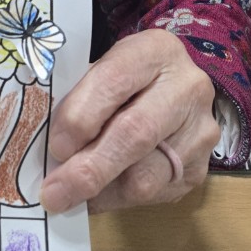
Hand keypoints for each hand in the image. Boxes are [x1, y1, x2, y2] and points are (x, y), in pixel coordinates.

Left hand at [39, 28, 219, 214]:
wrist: (173, 89)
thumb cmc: (122, 79)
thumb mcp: (101, 72)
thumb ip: (78, 101)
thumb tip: (48, 152)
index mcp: (155, 51)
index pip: (114, 81)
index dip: (81, 116)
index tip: (55, 146)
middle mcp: (187, 87)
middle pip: (136, 133)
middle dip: (89, 168)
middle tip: (54, 192)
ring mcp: (200, 130)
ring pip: (148, 174)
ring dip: (101, 191)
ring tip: (70, 196)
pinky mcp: (202, 167)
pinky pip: (156, 194)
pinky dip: (118, 200)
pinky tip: (96, 196)